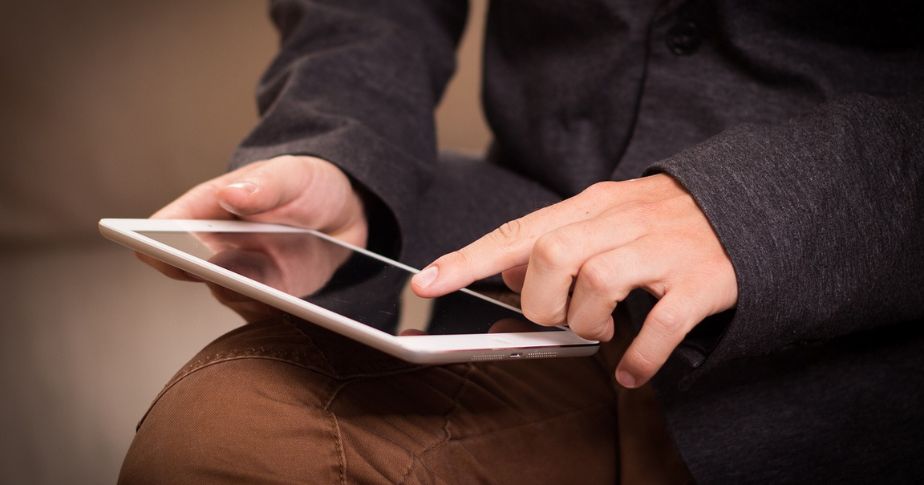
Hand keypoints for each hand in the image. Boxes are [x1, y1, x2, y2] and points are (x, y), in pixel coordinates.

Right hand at [137, 155, 366, 317]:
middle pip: (190, 266)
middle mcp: (218, 246)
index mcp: (210, 208)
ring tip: (247, 288)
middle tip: (205, 270)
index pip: (169, 225)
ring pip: (226, 292)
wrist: (345, 214)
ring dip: (235, 293)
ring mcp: (243, 275)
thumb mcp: (292, 175)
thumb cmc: (307, 185)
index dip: (152, 237)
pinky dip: (269, 310)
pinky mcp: (271, 298)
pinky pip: (263, 311)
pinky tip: (283, 306)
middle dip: (194, 270)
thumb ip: (265, 185)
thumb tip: (231, 194)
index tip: (146, 245)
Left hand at [411, 174, 736, 387]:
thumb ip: (554, 240)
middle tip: (560, 317)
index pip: (518, 231)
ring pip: (598, 281)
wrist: (748, 205)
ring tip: (599, 330)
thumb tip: (506, 271)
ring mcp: (662, 249)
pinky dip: (639, 355)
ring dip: (586, 321)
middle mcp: (623, 221)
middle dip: (543, 300)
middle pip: (554, 254)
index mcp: (593, 205)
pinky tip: (632, 370)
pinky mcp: (700, 281)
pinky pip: (661, 324)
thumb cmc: (663, 221)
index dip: (468, 260)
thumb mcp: (604, 218)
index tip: (426, 283)